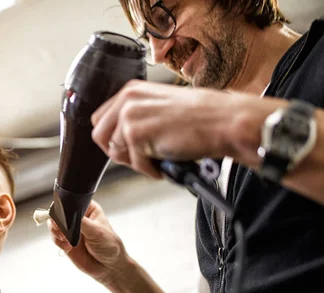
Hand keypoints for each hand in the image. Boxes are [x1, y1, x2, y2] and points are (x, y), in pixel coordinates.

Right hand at [48, 200, 132, 284]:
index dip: (64, 206)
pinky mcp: (65, 241)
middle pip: (60, 212)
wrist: (109, 266)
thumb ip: (81, 223)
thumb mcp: (97, 232)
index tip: (62, 214)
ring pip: (54, 224)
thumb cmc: (109, 245)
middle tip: (59, 228)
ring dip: (56, 231)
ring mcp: (71, 229)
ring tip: (64, 239)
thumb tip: (67, 215)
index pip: (72, 201)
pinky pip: (55, 237)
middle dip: (57, 220)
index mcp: (88, 209)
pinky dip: (57, 241)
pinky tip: (67, 247)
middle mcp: (78, 218)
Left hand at [90, 80, 269, 176]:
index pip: (101, 120)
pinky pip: (135, 164)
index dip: (113, 138)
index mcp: (130, 91)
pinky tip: (166, 161)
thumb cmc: (201, 117)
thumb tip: (118, 140)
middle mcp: (127, 100)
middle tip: (141, 158)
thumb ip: (136, 117)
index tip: (127, 148)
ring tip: (158, 158)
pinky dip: (150, 169)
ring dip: (136, 162)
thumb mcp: (159, 107)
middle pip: (100, 136)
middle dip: (118, 152)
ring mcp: (130, 116)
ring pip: (116, 152)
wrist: (224, 121)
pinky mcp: (136, 135)